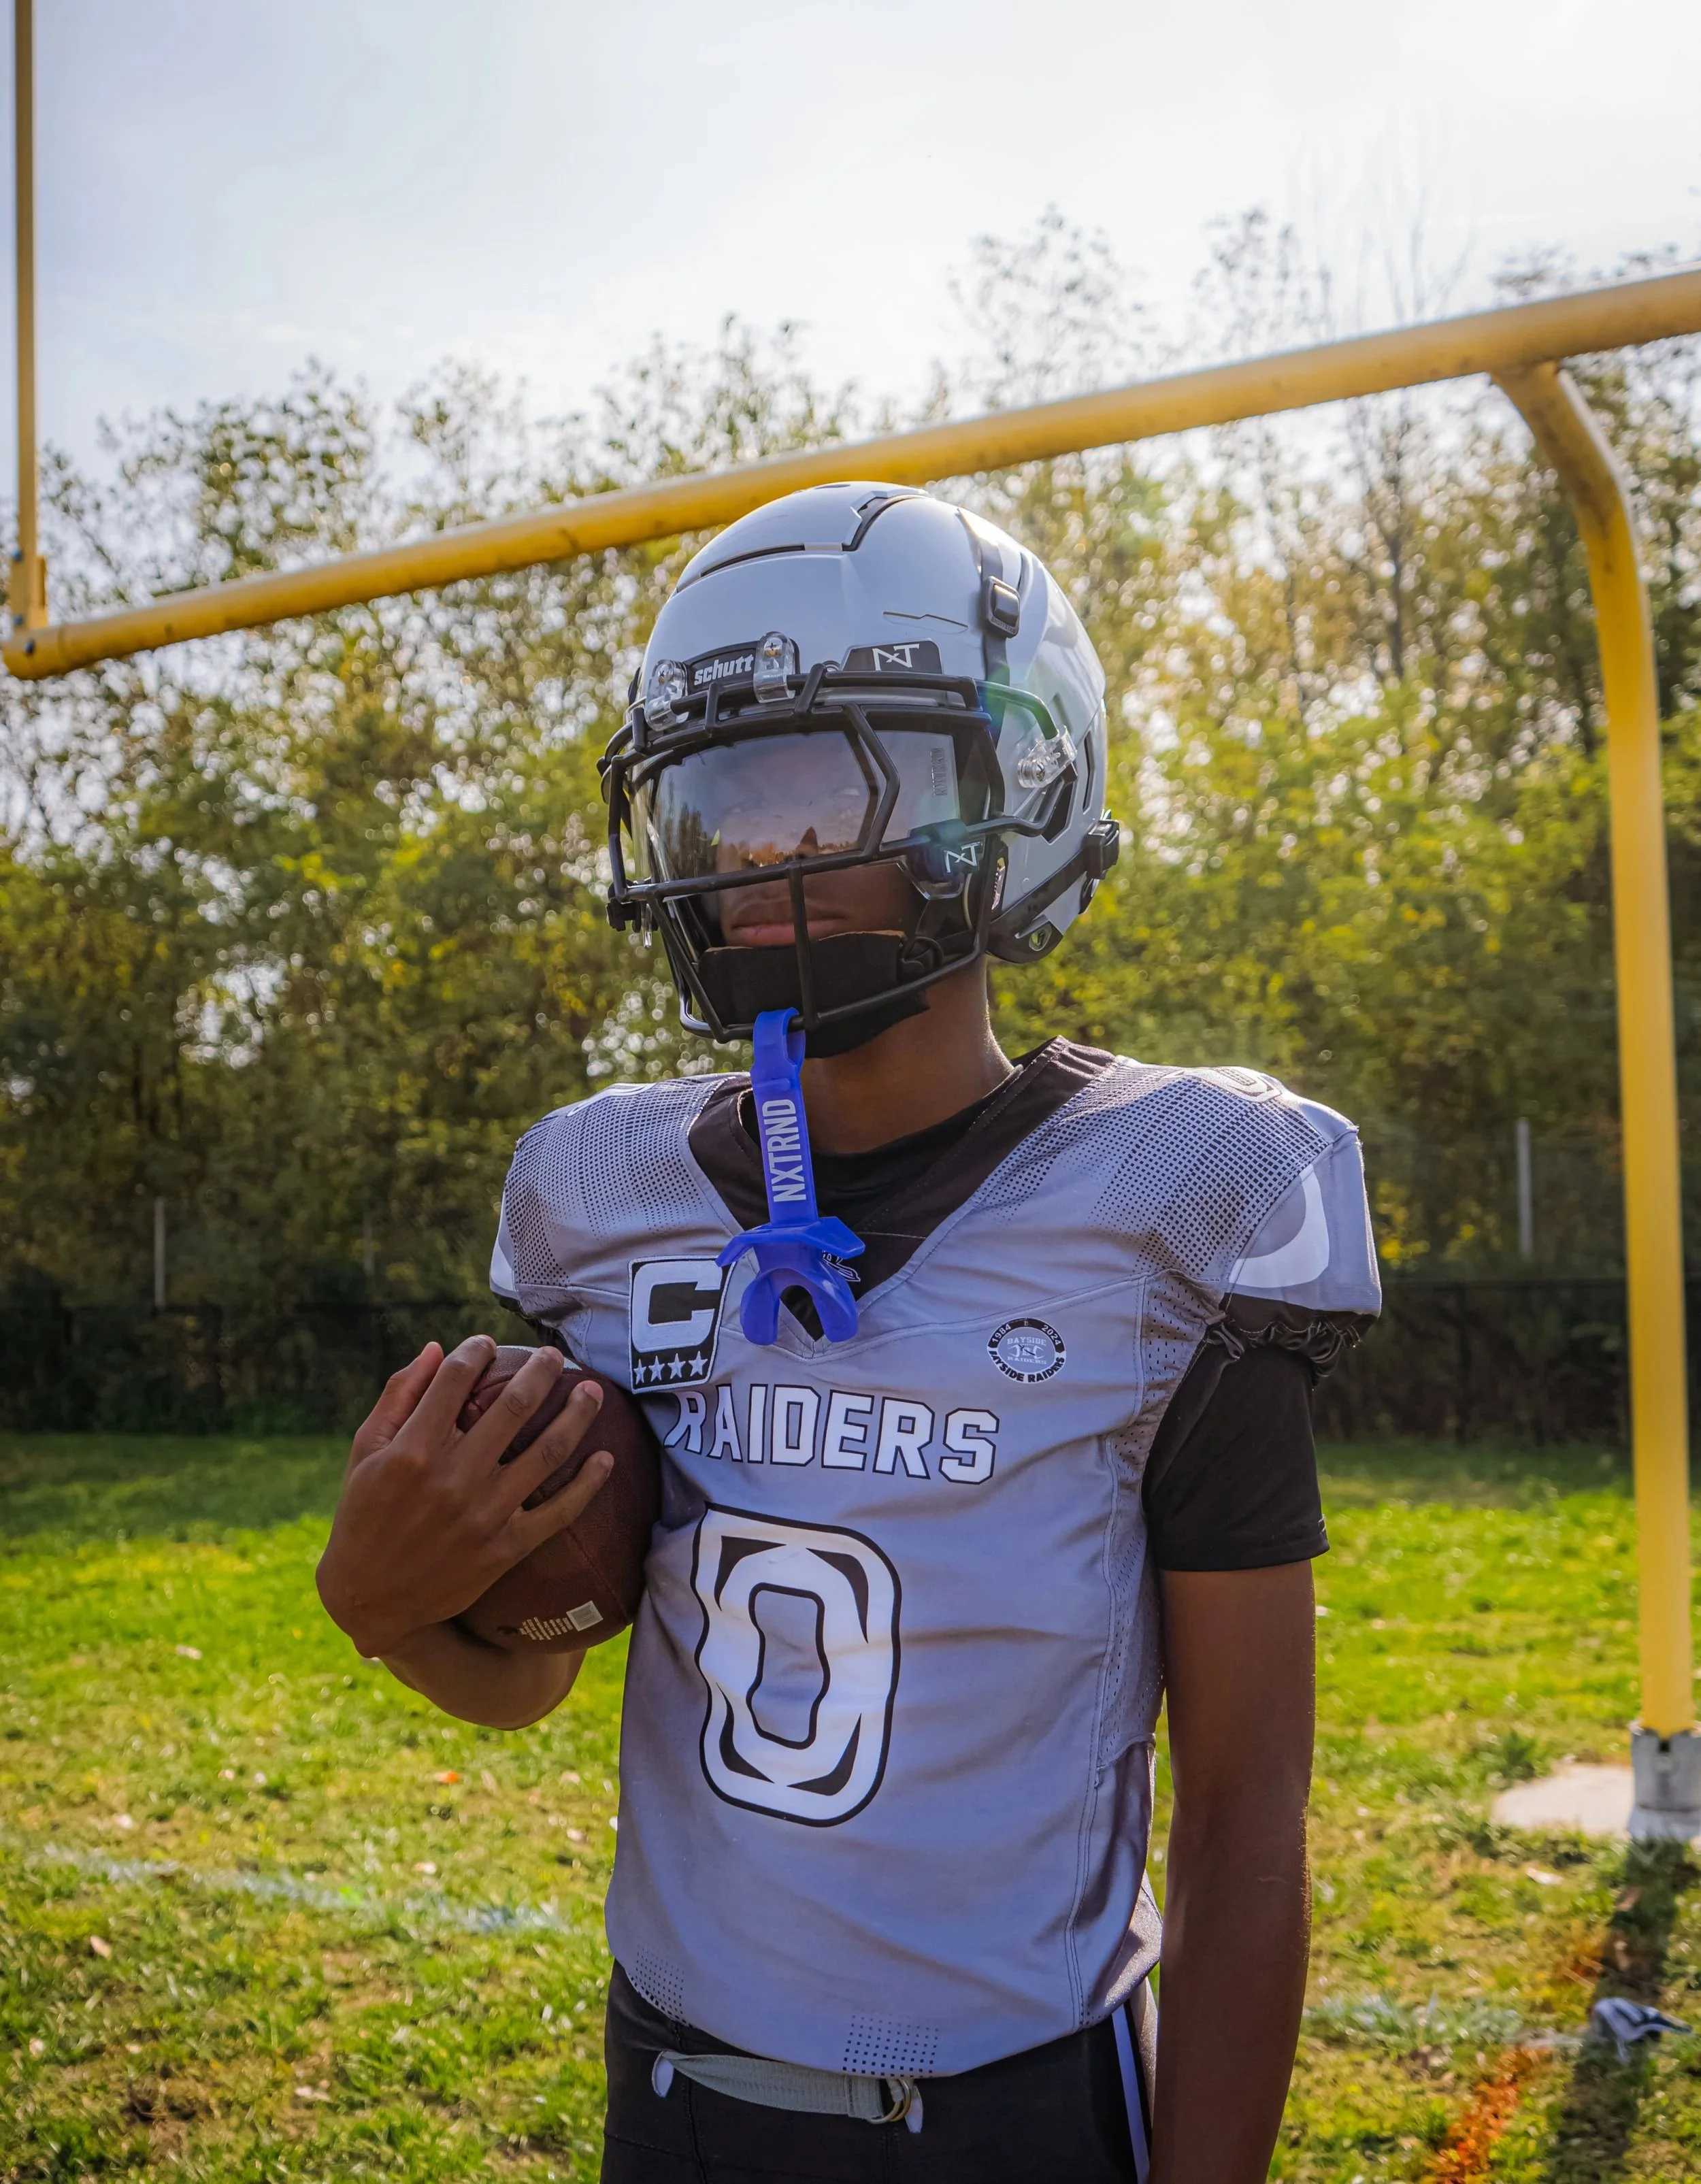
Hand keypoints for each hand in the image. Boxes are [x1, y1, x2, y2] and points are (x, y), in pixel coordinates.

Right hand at [316, 1337, 612, 1658]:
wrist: (370, 1598)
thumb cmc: (362, 1515)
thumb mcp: (365, 1452)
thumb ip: (399, 1396)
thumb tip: (437, 1348)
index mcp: (412, 1449)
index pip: (456, 1380)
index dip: (476, 1351)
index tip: (489, 1343)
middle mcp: (452, 1478)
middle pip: (513, 1407)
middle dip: (540, 1372)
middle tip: (554, 1355)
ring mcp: (484, 1514)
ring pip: (546, 1453)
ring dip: (576, 1415)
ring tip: (592, 1391)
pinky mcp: (505, 1548)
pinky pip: (559, 1512)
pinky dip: (588, 1484)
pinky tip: (606, 1458)